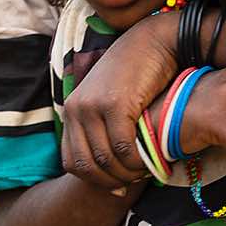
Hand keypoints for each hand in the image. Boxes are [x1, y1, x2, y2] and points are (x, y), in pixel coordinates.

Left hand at [61, 13, 178, 184]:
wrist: (154, 41)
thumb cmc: (138, 73)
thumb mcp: (111, 100)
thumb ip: (105, 131)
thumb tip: (110, 178)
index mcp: (72, 110)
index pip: (71, 161)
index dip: (94, 180)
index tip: (117, 184)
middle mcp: (77, 109)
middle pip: (87, 165)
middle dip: (111, 181)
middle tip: (134, 184)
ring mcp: (94, 106)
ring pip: (106, 159)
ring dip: (126, 173)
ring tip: (145, 173)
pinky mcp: (115, 104)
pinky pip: (124, 147)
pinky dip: (137, 160)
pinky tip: (151, 160)